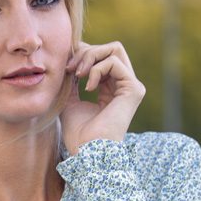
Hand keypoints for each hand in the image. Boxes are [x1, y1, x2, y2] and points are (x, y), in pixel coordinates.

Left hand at [60, 40, 145, 155]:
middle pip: (111, 48)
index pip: (102, 57)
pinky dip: (97, 69)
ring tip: (78, 75)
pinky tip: (89, 87)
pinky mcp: (134, 89)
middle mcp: (124, 86)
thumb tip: (71, 58)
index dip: (83, 54)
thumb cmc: (78, 134)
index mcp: (111, 89)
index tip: (66, 68)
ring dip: (91, 57)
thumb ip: (73, 80)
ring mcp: (131, 87)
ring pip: (114, 50)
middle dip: (87, 52)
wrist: (86, 151)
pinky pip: (114, 62)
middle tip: (71, 69)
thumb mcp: (69, 100)